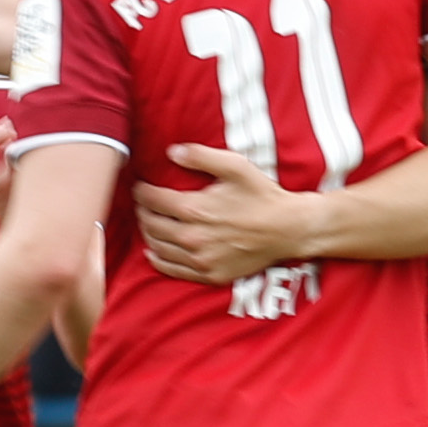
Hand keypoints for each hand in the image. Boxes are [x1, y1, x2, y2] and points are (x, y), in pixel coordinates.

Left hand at [134, 144, 315, 281]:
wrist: (288, 229)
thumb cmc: (262, 196)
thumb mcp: (235, 167)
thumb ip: (201, 157)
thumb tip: (171, 151)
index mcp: (195, 209)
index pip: (153, 201)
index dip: (142, 192)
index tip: (139, 186)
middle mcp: (193, 238)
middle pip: (152, 225)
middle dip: (143, 212)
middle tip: (143, 204)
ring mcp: (201, 260)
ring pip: (159, 248)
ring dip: (148, 234)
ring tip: (148, 222)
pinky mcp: (210, 274)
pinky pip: (174, 270)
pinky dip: (159, 260)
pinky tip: (153, 252)